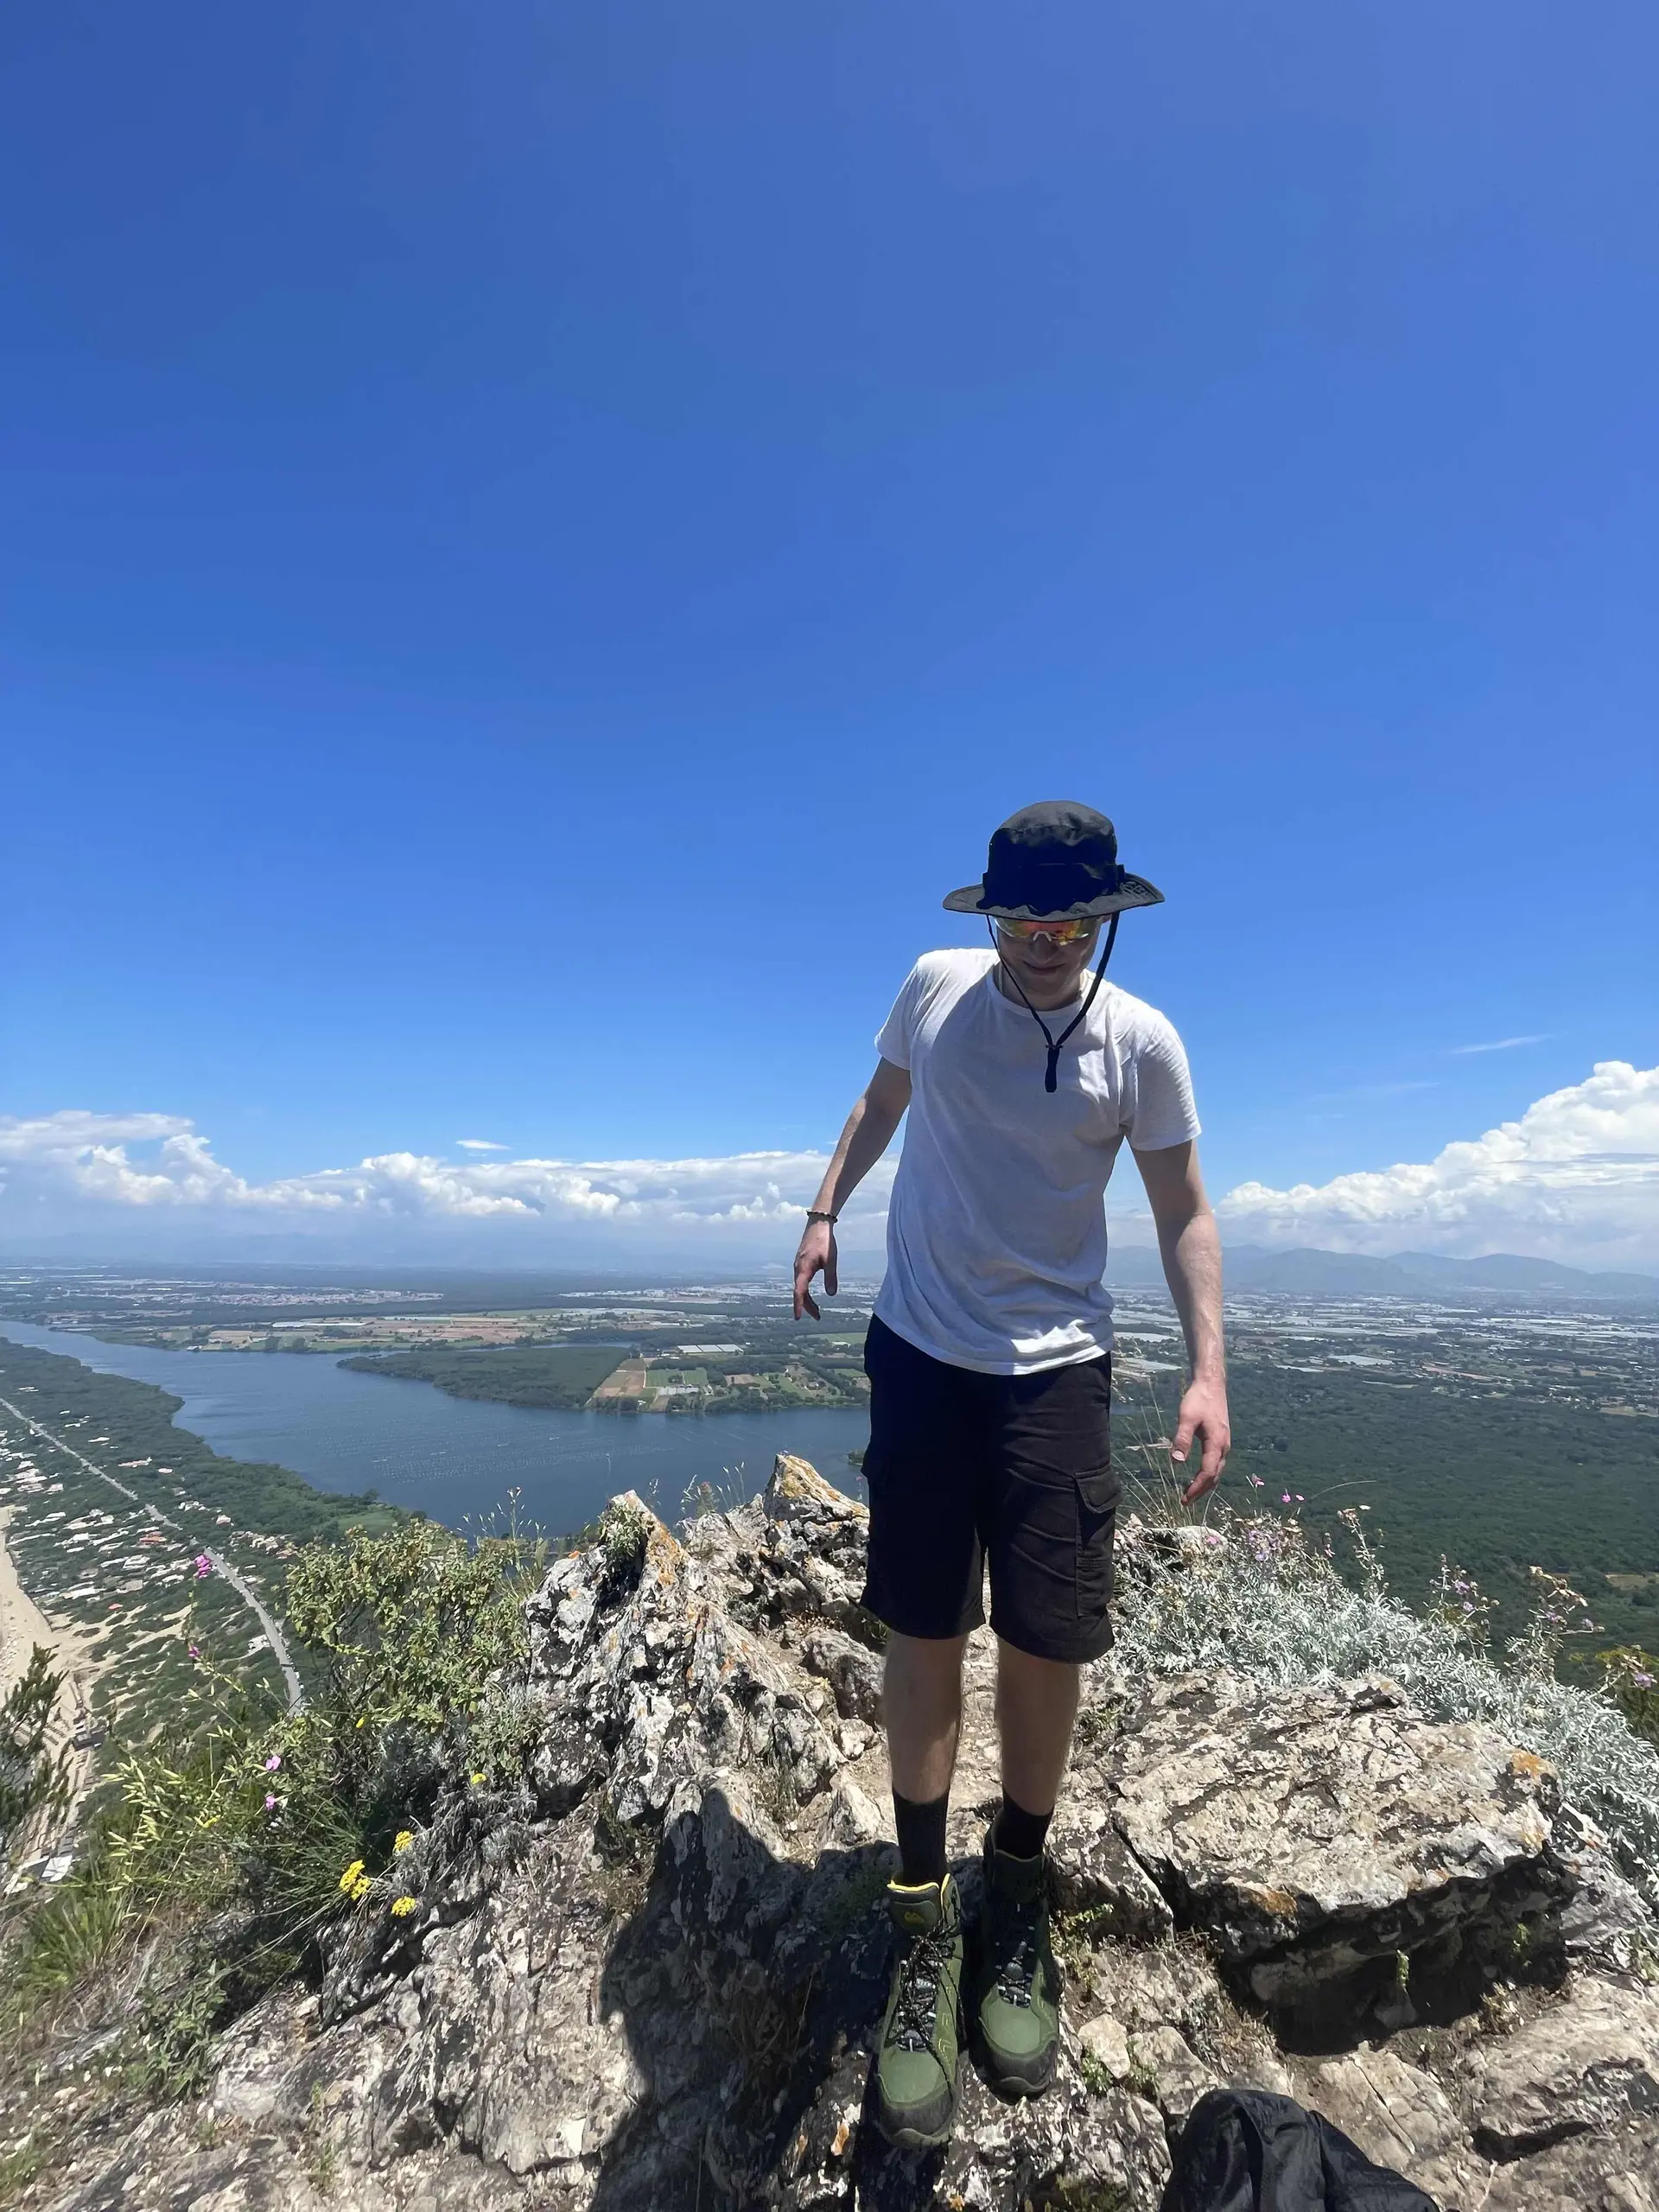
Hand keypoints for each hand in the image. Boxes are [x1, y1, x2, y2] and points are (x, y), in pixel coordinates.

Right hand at [792, 1218, 838, 1319]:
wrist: (818, 1224)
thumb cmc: (825, 1241)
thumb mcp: (831, 1260)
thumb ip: (831, 1277)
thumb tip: (831, 1294)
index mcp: (803, 1269)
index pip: (799, 1292)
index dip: (799, 1305)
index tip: (798, 1317)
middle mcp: (798, 1269)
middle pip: (799, 1292)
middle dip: (807, 1306)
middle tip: (818, 1317)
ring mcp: (798, 1266)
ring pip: (800, 1287)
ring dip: (807, 1299)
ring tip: (817, 1310)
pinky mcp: (801, 1263)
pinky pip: (801, 1281)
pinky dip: (805, 1291)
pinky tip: (811, 1294)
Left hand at [1170, 1373, 1229, 1504]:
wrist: (1212, 1385)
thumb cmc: (1198, 1400)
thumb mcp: (1186, 1418)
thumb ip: (1182, 1439)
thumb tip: (1176, 1462)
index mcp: (1217, 1443)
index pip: (1207, 1473)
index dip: (1196, 1488)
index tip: (1184, 1498)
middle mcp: (1224, 1447)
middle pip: (1215, 1476)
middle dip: (1201, 1491)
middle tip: (1185, 1502)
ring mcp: (1225, 1444)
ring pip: (1217, 1471)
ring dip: (1205, 1484)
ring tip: (1190, 1493)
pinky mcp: (1221, 1440)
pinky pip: (1217, 1463)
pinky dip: (1209, 1474)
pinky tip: (1199, 1476)